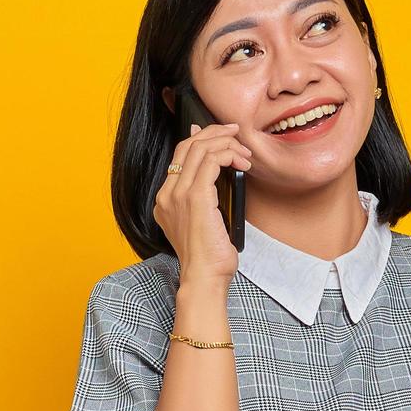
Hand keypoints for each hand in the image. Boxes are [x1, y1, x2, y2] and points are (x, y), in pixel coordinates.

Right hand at [154, 120, 250, 283]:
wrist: (204, 277)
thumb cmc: (209, 257)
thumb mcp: (205, 223)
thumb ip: (206, 198)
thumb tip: (217, 173)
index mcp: (166, 199)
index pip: (180, 155)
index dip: (201, 137)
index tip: (222, 134)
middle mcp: (167, 194)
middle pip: (188, 146)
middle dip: (214, 133)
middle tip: (236, 132)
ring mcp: (178, 195)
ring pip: (200, 149)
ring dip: (226, 144)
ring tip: (244, 153)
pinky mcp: (195, 198)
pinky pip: (211, 162)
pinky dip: (228, 155)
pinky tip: (241, 163)